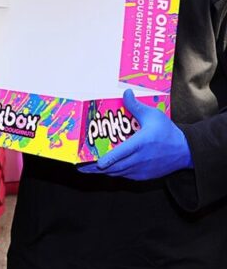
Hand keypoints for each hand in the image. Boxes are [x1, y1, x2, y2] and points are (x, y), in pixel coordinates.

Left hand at [78, 90, 192, 180]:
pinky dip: (116, 173)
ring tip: (89, 170)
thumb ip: (136, 107)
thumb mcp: (153, 116)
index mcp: (141, 143)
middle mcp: (140, 159)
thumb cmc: (168, 132)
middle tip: (82, 167)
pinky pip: (126, 176)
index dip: (108, 160)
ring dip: (104, 172)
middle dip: (97, 168)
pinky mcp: (144, 176)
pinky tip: (106, 170)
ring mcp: (142, 169)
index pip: (122, 153)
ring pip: (119, 173)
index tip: (97, 163)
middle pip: (115, 167)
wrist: (185, 151)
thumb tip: (126, 93)